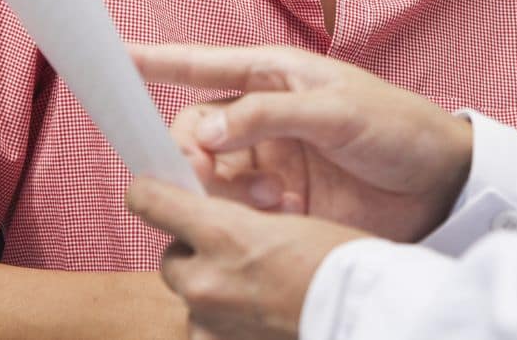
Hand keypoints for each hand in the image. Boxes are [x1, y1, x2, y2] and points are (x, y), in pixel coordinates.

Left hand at [125, 180, 363, 339]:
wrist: (367, 311)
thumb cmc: (339, 258)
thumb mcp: (285, 217)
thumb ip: (237, 216)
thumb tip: (208, 213)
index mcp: (221, 232)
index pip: (150, 201)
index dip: (150, 192)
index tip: (153, 190)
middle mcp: (205, 280)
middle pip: (170, 258)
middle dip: (193, 251)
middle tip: (233, 247)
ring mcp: (211, 322)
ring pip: (190, 297)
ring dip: (210, 288)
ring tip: (253, 284)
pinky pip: (206, 331)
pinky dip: (224, 323)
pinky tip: (254, 314)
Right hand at [130, 42, 472, 241]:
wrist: (441, 184)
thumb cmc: (398, 128)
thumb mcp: (337, 111)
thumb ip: (269, 116)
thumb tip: (204, 127)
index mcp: (275, 74)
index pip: (202, 63)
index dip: (156, 59)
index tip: (113, 54)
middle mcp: (263, 115)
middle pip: (194, 127)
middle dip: (190, 149)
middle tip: (211, 172)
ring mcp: (269, 159)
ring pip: (208, 172)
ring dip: (221, 188)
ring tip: (272, 200)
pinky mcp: (279, 201)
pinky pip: (233, 207)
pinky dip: (241, 214)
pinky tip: (279, 216)